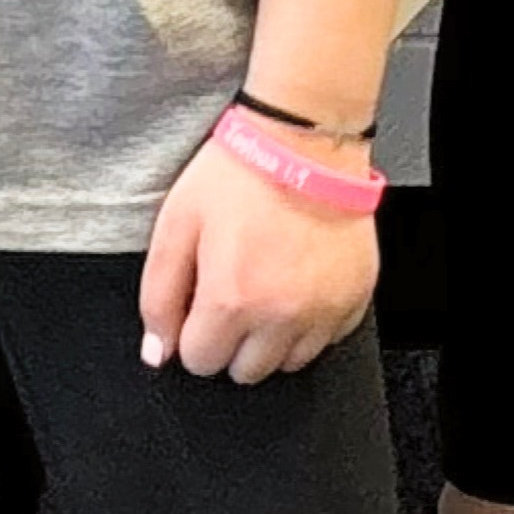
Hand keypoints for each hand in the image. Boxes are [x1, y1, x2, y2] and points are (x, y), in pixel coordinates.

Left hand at [137, 132, 380, 381]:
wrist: (305, 142)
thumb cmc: (239, 175)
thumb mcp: (176, 226)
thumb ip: (159, 296)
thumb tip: (159, 351)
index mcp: (232, 299)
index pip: (201, 361)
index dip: (194, 332)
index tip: (203, 303)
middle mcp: (282, 315)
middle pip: (246, 371)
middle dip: (232, 340)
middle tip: (235, 291)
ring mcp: (324, 311)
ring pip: (289, 362)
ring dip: (272, 337)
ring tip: (267, 286)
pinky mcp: (354, 299)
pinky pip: (326, 339)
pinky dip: (310, 323)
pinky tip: (298, 282)